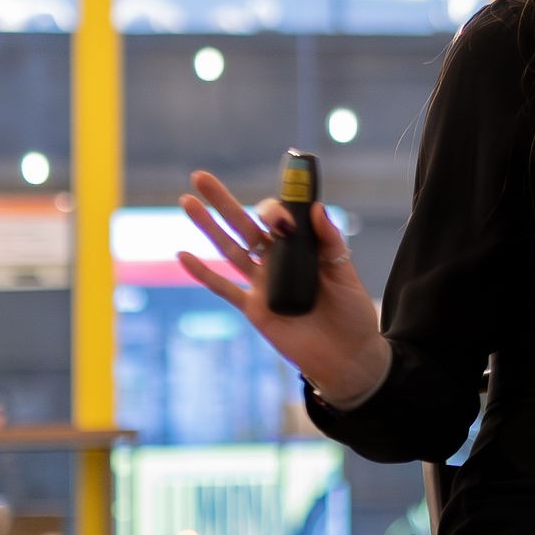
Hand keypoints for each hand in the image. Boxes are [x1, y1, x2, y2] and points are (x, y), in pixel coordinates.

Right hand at [178, 170, 391, 406]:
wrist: (348, 357)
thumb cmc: (351, 313)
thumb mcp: (345, 272)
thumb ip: (330, 241)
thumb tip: (316, 208)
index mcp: (299, 248)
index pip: (279, 218)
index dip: (275, 210)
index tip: (281, 216)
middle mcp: (276, 261)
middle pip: (244, 225)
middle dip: (222, 201)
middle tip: (201, 176)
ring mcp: (262, 284)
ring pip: (229, 249)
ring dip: (207, 227)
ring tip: (187, 201)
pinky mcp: (255, 309)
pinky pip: (224, 289)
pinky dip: (203, 274)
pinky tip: (183, 255)